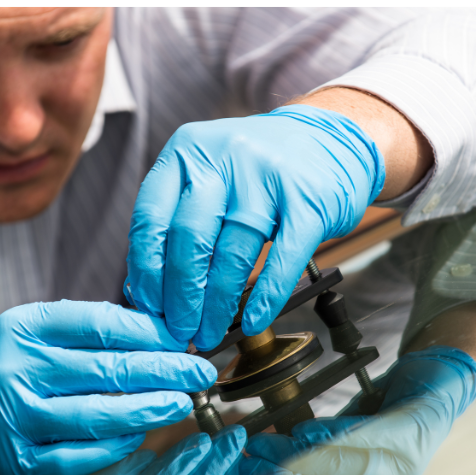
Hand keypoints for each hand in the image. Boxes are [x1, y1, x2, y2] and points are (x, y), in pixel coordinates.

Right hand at [0, 300, 216, 474]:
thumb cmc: (3, 371)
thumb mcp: (31, 334)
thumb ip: (86, 330)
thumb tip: (162, 332)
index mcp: (22, 329)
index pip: (100, 325)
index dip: (151, 333)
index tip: (185, 339)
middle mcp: (15, 371)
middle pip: (107, 370)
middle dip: (165, 371)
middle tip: (201, 373)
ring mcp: (16, 420)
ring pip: (100, 415)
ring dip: (150, 410)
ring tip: (182, 403)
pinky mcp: (21, 464)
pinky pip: (83, 456)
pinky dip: (118, 445)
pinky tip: (141, 435)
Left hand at [124, 105, 384, 350]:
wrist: (331, 141)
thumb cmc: (258, 171)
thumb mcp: (210, 179)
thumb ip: (175, 222)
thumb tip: (144, 287)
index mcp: (188, 151)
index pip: (151, 218)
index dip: (146, 271)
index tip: (150, 307)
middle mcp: (225, 158)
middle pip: (189, 240)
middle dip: (181, 297)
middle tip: (180, 330)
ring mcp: (269, 178)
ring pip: (233, 254)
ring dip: (217, 306)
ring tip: (209, 333)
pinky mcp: (309, 202)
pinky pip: (282, 260)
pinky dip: (266, 299)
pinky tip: (253, 321)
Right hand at [236, 347, 475, 474]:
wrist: (425, 389)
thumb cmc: (372, 424)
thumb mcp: (332, 453)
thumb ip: (297, 465)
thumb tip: (246, 467)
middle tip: (245, 465)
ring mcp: (401, 470)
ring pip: (346, 473)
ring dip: (299, 458)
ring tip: (266, 444)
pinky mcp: (412, 436)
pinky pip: (370, 439)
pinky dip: (335, 436)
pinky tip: (307, 432)